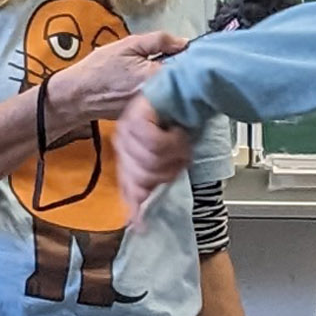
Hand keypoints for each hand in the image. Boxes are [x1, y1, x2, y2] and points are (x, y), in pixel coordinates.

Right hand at [41, 32, 182, 125]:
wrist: (78, 96)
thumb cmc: (99, 70)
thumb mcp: (128, 45)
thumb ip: (159, 41)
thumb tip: (183, 42)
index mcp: (156, 77)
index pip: (187, 66)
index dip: (188, 57)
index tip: (184, 52)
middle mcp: (159, 97)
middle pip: (184, 83)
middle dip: (182, 72)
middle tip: (171, 62)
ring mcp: (154, 110)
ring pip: (175, 95)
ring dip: (173, 85)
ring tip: (159, 75)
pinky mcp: (148, 118)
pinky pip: (165, 105)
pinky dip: (163, 97)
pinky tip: (152, 89)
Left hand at [114, 101, 196, 215]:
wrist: (193, 90)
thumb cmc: (184, 123)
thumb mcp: (170, 161)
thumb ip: (154, 183)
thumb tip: (140, 218)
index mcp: (127, 154)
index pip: (126, 188)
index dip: (136, 206)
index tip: (141, 225)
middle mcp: (122, 142)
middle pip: (142, 179)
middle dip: (168, 173)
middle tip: (181, 160)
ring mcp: (127, 128)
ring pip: (151, 162)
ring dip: (175, 156)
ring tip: (182, 143)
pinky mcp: (137, 116)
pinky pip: (155, 144)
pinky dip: (174, 142)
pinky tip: (178, 132)